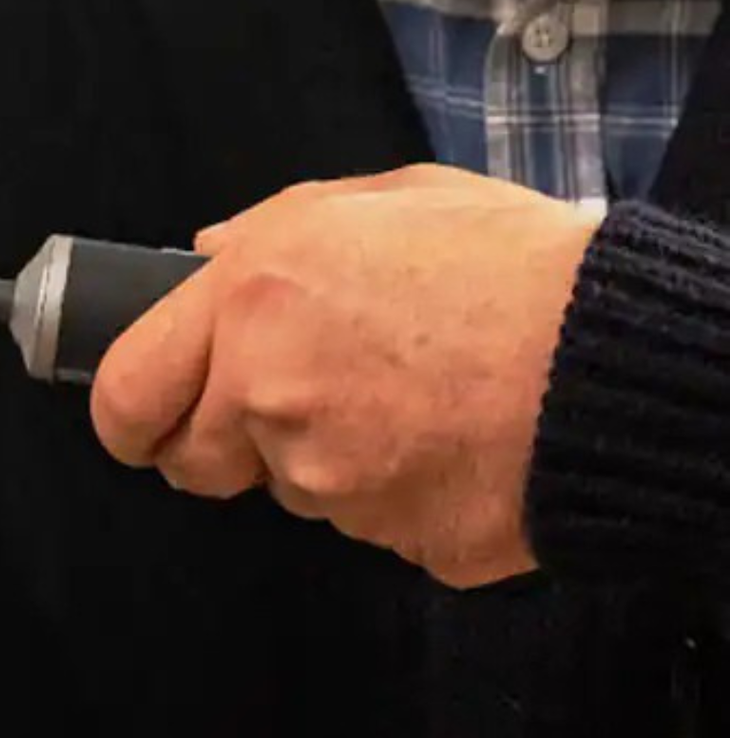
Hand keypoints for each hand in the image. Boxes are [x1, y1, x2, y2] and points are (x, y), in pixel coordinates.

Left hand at [89, 164, 602, 587]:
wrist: (612, 352)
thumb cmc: (504, 262)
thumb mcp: (371, 198)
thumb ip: (269, 230)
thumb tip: (208, 256)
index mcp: (249, 298)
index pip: (128, 390)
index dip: (125, 413)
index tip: (134, 417)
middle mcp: (272, 394)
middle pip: (197, 459)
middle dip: (224, 437)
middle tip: (288, 396)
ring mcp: (334, 480)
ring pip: (292, 486)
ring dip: (324, 454)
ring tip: (404, 392)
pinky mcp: (399, 539)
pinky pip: (369, 520)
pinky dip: (393, 487)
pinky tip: (444, 433)